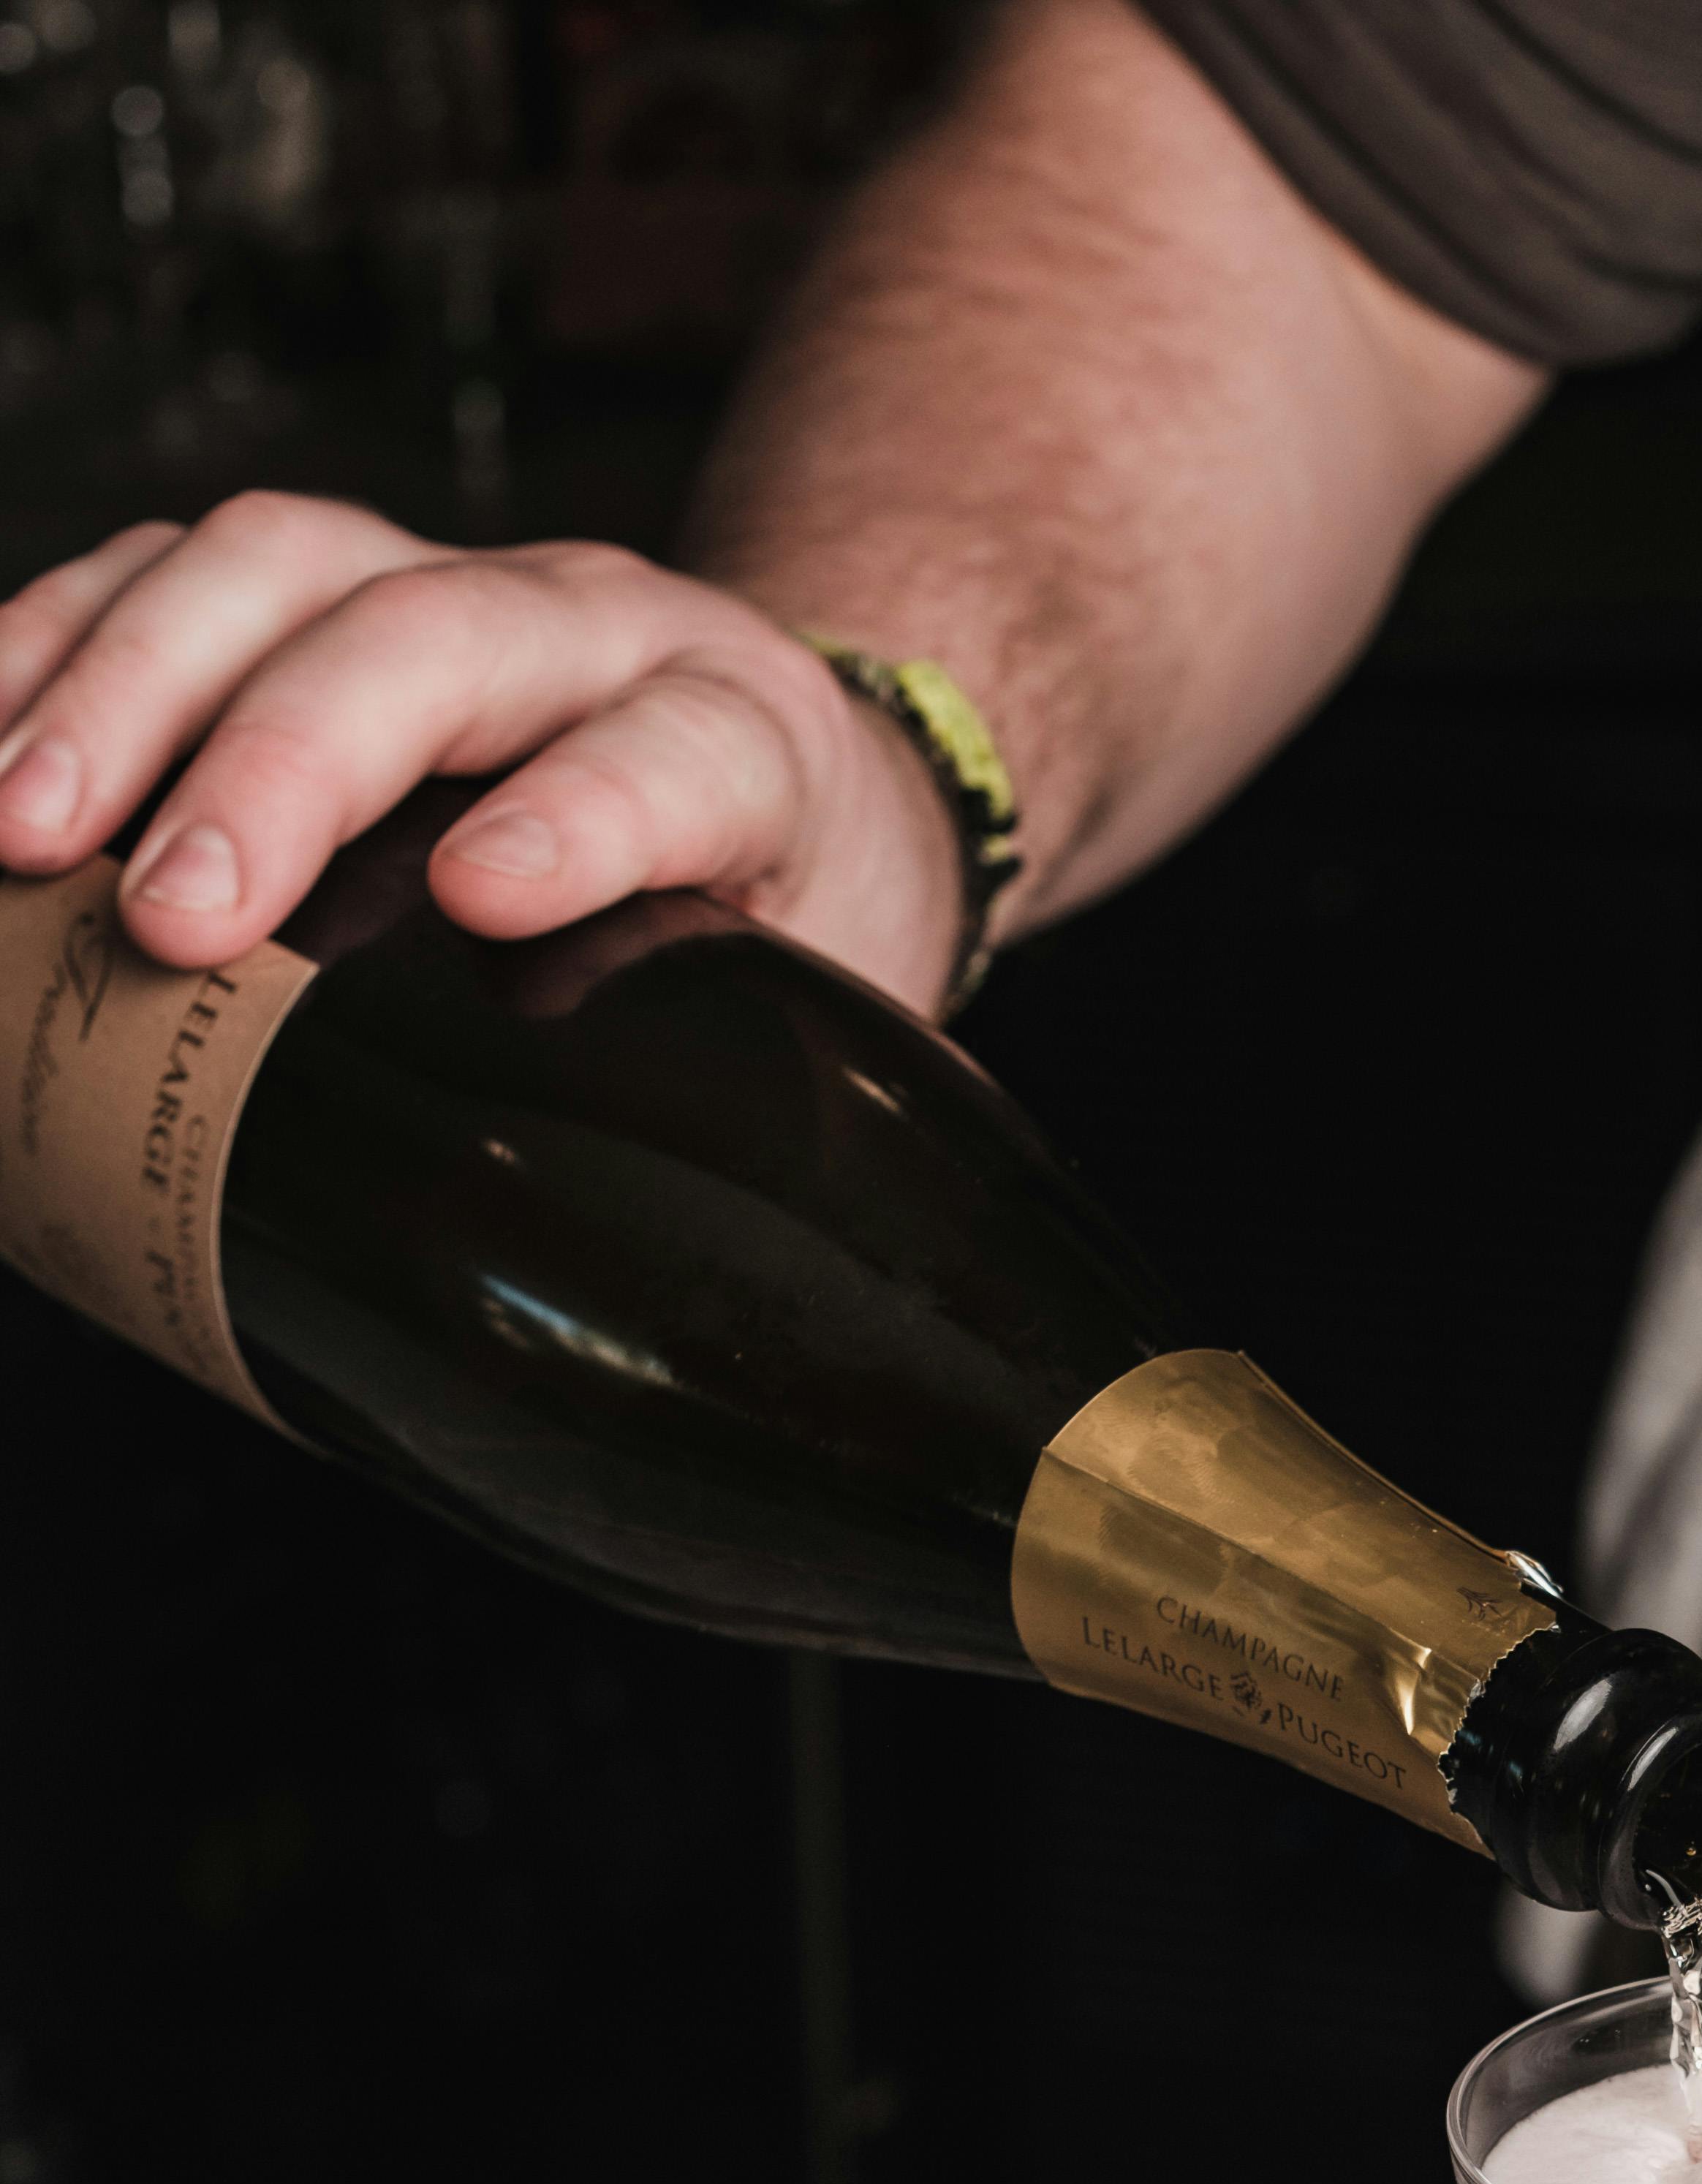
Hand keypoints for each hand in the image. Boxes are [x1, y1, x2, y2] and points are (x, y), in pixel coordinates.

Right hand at [0, 496, 966, 1011]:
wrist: (788, 764)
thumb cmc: (781, 906)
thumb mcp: (819, 1006)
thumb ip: (749, 1105)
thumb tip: (646, 1294)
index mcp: (747, 741)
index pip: (678, 756)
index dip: (585, 813)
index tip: (486, 898)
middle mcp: (591, 629)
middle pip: (428, 634)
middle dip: (279, 764)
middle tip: (171, 919)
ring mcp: (443, 581)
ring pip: (274, 568)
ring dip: (123, 692)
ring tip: (21, 836)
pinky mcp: (319, 582)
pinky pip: (164, 572)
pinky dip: (53, 648)